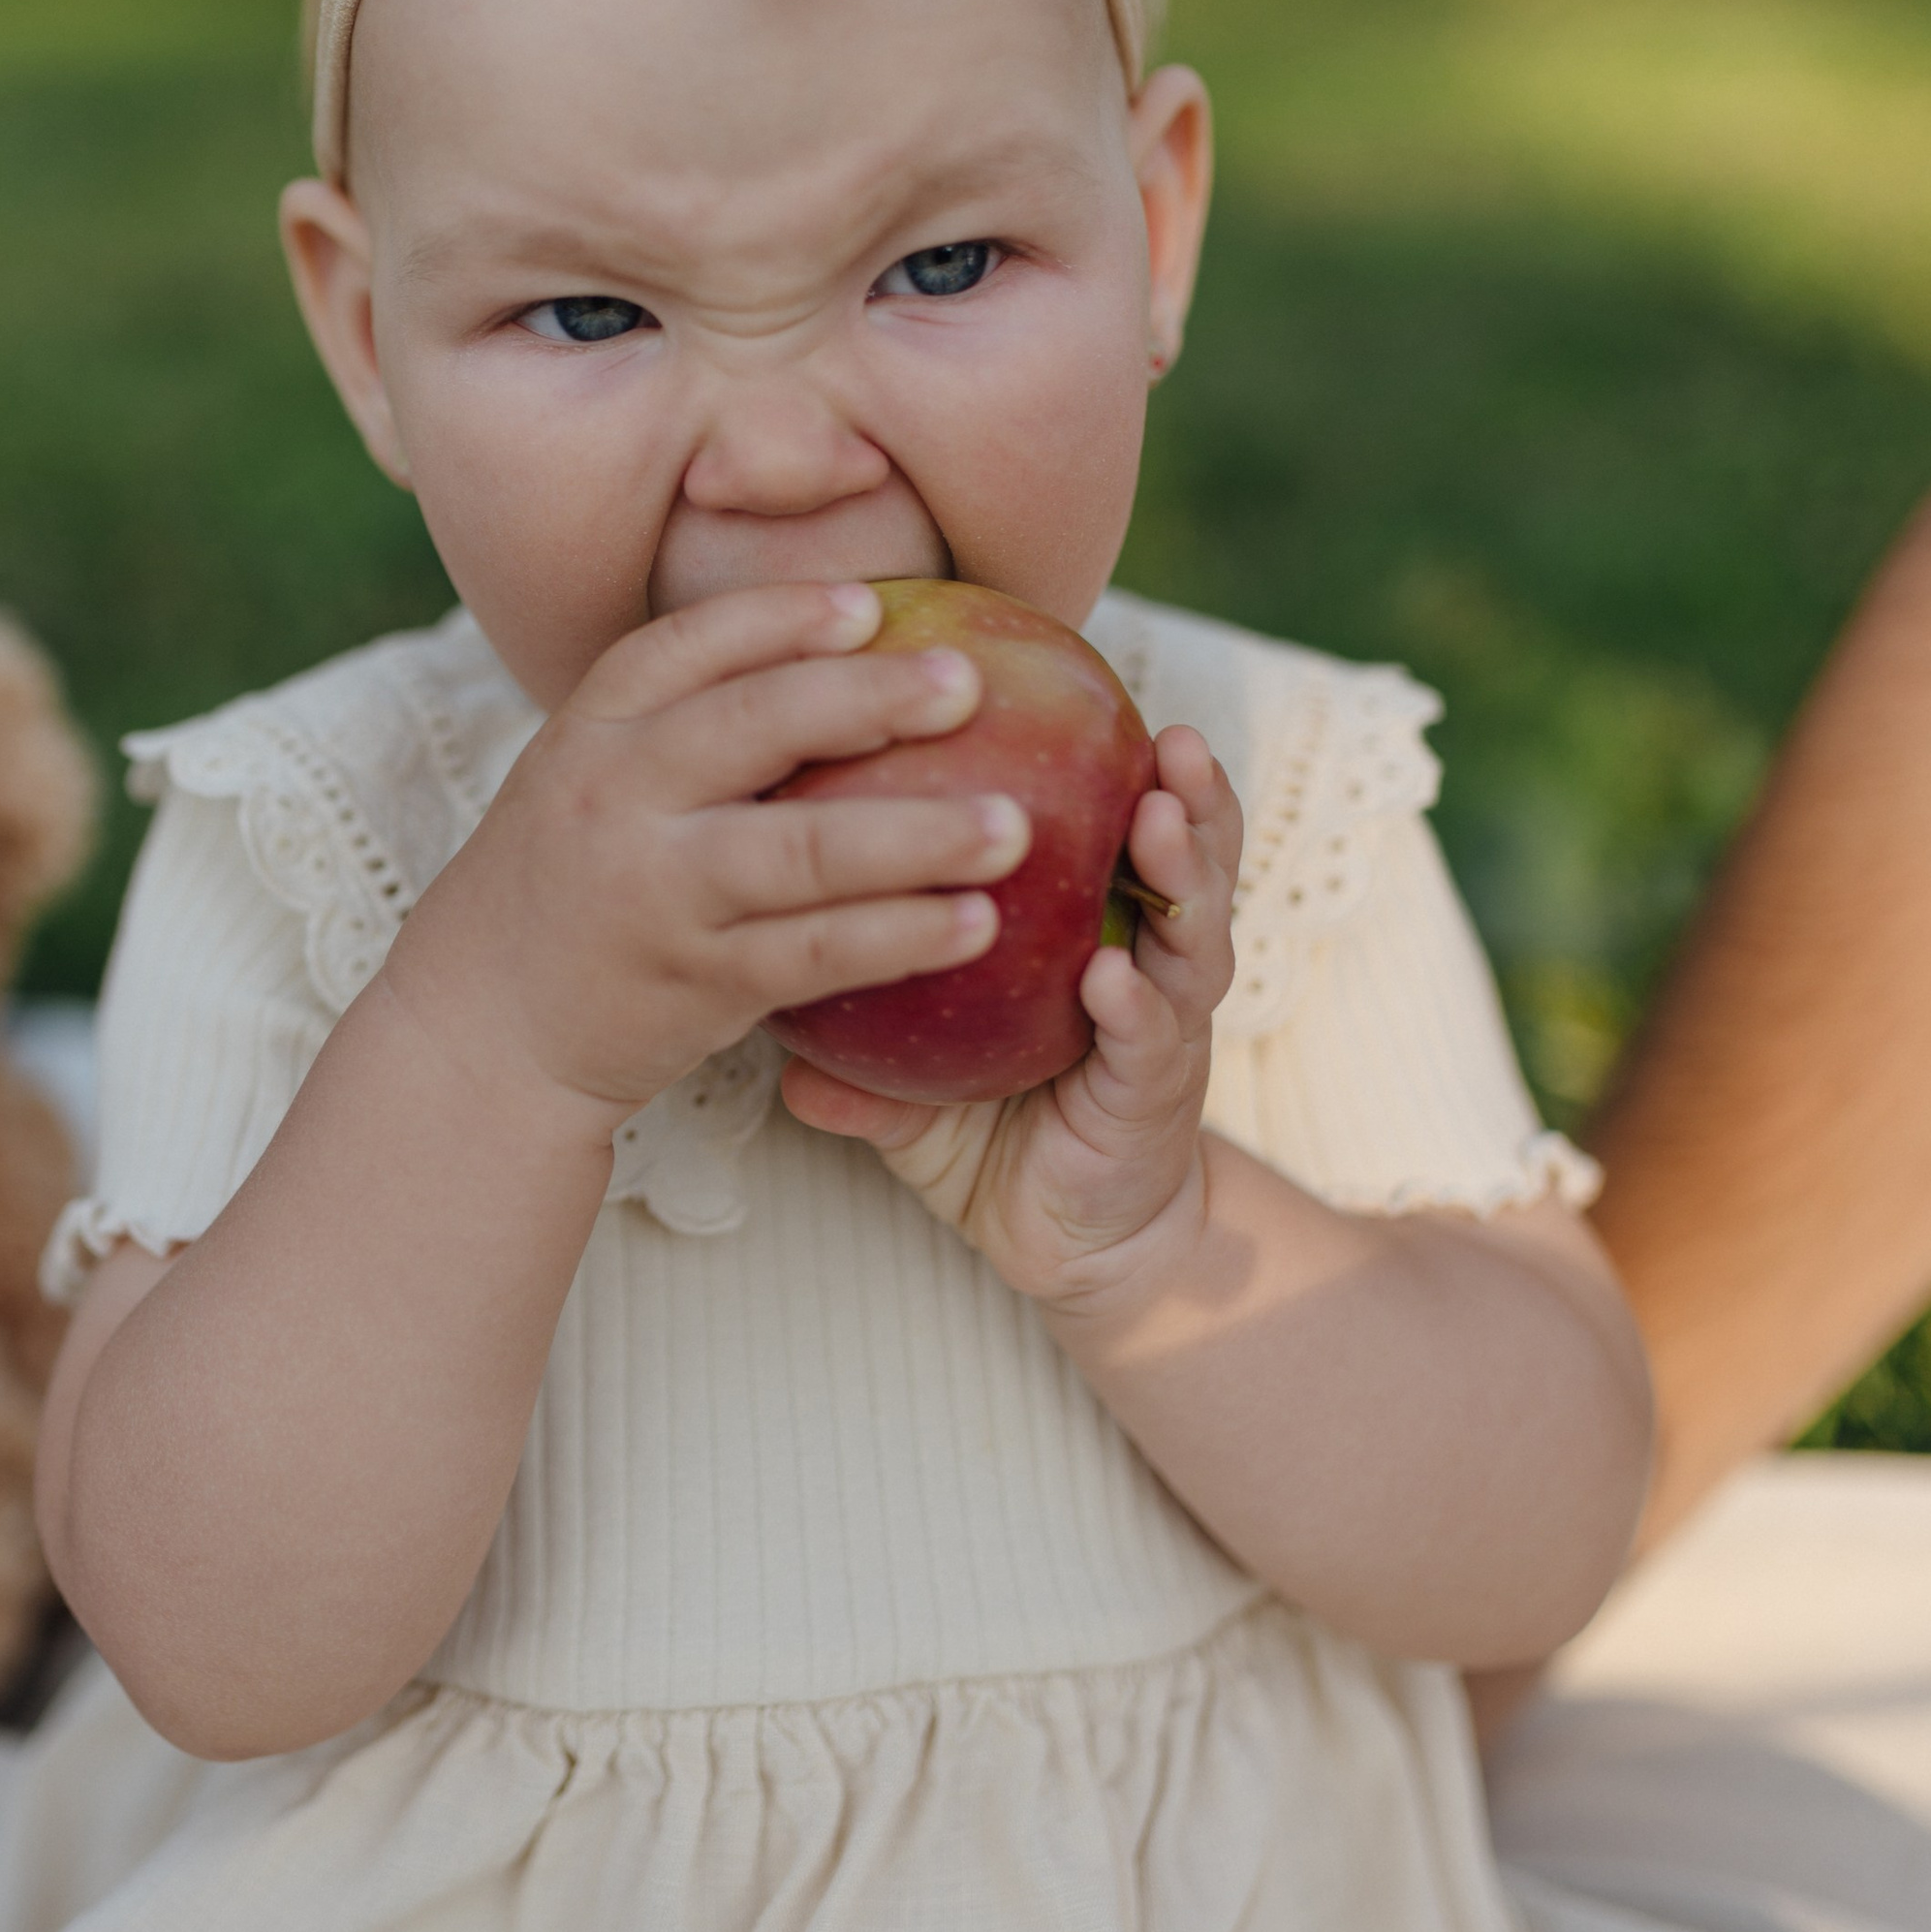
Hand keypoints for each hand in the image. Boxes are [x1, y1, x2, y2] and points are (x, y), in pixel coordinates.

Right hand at [389, 583, 1031, 1138]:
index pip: (686, 647)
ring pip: (800, 853)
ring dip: (914, 837)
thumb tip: (853, 651)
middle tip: (971, 686)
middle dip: (868, 700)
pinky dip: (899, 937)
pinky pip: (815, 953)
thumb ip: (691, 725)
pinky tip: (975, 925)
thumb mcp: (598, 779)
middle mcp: (616, 798)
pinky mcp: (696, 983)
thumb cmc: (578, 882)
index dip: (780, 617)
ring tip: (1012, 827)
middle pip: (752, 729)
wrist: (484, 1027)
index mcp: (592, 728)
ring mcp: (655, 894)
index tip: (872, 604)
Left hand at [780, 726, 1242, 1315]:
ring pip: (1191, 936)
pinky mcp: (1155, 1096)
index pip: (1107, 828)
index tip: (1080, 691)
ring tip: (1161, 818)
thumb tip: (739, 979)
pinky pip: (1150, 1041)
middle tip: (1167, 736)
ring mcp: (1161, 1028)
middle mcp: (1141, 962)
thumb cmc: (988, 1127)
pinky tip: (1113, 976)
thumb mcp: (905, 1060)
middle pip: (1178, 860)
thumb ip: (844, 1012)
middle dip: (1184, 794)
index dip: (1105, 761)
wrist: (1068, 1241)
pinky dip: (1135, 1004)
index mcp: (1093, 930)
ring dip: (1183, 875)